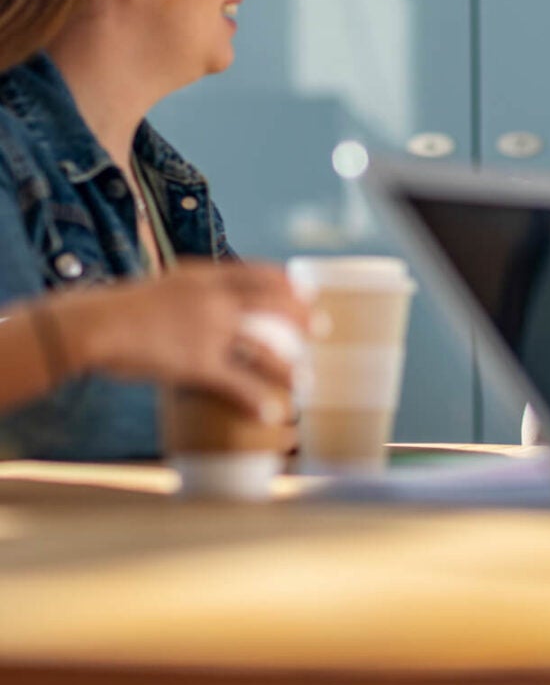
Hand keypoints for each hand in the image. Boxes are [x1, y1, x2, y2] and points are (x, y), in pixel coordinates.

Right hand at [58, 260, 310, 421]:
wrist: (92, 324)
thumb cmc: (120, 307)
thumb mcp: (163, 285)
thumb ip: (190, 291)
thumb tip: (207, 298)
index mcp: (206, 276)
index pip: (258, 273)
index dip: (287, 282)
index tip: (305, 289)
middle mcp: (215, 299)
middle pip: (273, 305)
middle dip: (302, 317)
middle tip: (321, 328)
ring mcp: (210, 331)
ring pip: (264, 348)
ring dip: (289, 366)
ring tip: (305, 380)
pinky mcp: (198, 363)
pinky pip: (238, 383)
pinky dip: (258, 399)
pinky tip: (273, 411)